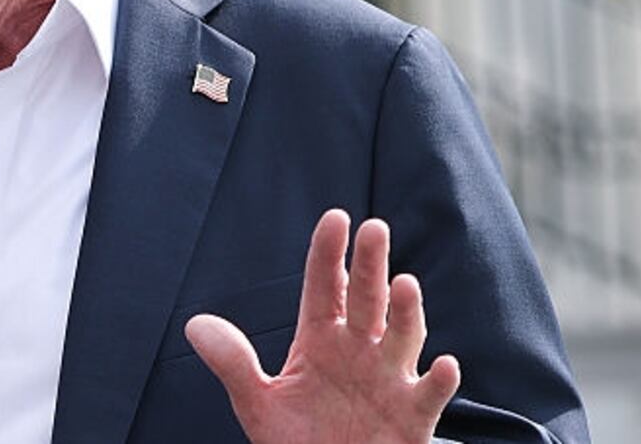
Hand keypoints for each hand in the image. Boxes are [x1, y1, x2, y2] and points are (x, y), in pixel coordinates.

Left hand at [184, 210, 459, 443]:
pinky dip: (439, 381)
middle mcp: (359, 350)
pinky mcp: (412, 418)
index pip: (325, 286)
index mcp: (321, 338)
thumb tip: (194, 325)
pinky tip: (446, 365)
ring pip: (402, 337)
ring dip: (406, 312)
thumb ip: (233, 363)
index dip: (329, 253)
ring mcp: (389, 380)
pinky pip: (428, 396)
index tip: (335, 218)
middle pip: (366, 299)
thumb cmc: (298, 440)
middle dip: (370, 265)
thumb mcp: (258, 403)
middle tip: (373, 229)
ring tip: (404, 284)